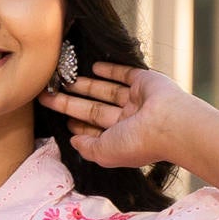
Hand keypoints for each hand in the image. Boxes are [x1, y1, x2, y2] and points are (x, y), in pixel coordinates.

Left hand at [39, 58, 191, 171]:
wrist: (168, 124)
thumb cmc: (138, 143)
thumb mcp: (104, 153)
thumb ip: (87, 148)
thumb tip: (73, 142)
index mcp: (121, 139)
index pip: (94, 131)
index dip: (78, 125)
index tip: (62, 120)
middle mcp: (129, 120)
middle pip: (94, 109)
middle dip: (72, 103)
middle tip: (50, 94)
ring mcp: (137, 100)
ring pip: (106, 91)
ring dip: (86, 85)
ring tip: (65, 79)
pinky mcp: (145, 81)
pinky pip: (124, 73)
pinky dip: (110, 69)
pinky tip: (94, 66)